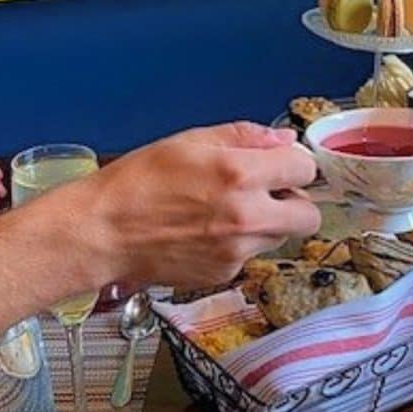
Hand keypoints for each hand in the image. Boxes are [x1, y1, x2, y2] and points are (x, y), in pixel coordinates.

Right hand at [61, 121, 319, 289]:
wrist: (103, 233)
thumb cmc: (137, 184)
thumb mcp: (190, 142)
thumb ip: (246, 137)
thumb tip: (284, 140)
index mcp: (240, 175)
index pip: (305, 169)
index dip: (294, 164)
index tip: (282, 165)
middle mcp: (246, 217)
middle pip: (309, 216)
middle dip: (295, 202)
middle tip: (269, 194)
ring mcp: (237, 251)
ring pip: (279, 238)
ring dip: (266, 224)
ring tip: (225, 212)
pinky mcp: (225, 274)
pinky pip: (249, 256)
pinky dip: (238, 246)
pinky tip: (206, 233)